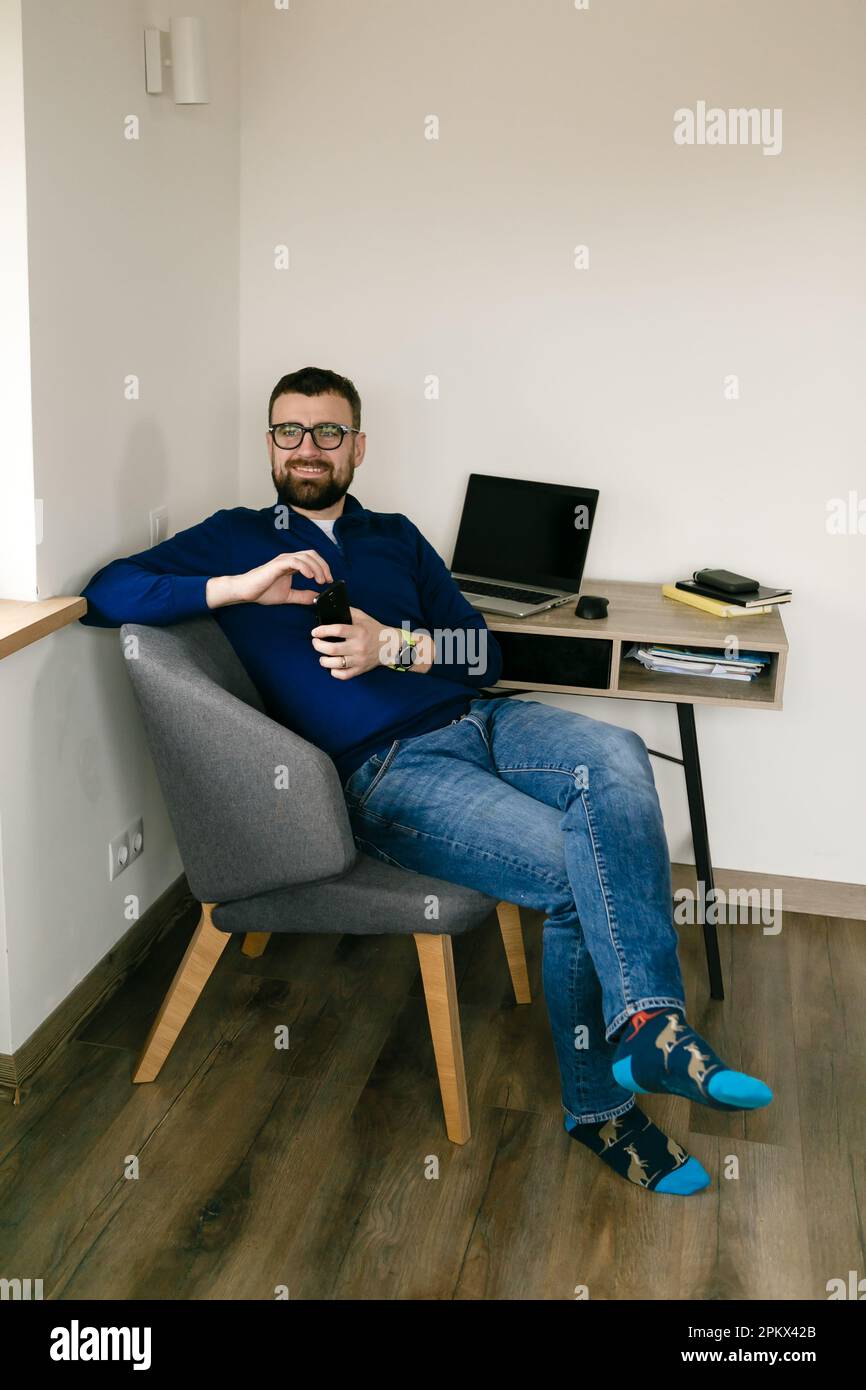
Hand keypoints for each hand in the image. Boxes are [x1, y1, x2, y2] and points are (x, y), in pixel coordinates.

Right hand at [206, 550, 332, 608]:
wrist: (245, 591)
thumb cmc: (262, 591)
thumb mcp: (288, 596)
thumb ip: (302, 595)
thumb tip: (316, 597)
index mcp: (291, 565)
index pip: (312, 559)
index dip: (323, 567)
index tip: (329, 581)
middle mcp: (288, 559)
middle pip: (312, 554)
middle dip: (323, 566)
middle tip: (327, 580)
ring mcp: (283, 560)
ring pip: (306, 556)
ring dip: (317, 567)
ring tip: (320, 580)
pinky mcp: (277, 564)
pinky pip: (295, 561)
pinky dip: (305, 567)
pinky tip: (309, 577)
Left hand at [311, 609, 415, 679]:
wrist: (390, 645)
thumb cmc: (373, 629)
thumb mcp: (363, 617)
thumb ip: (348, 612)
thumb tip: (330, 609)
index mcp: (359, 631)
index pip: (337, 630)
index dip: (322, 630)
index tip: (315, 631)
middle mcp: (358, 646)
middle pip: (332, 649)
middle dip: (318, 645)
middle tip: (315, 642)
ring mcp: (359, 660)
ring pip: (335, 664)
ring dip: (323, 660)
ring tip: (322, 656)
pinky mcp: (360, 669)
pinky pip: (343, 675)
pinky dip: (334, 672)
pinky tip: (332, 666)